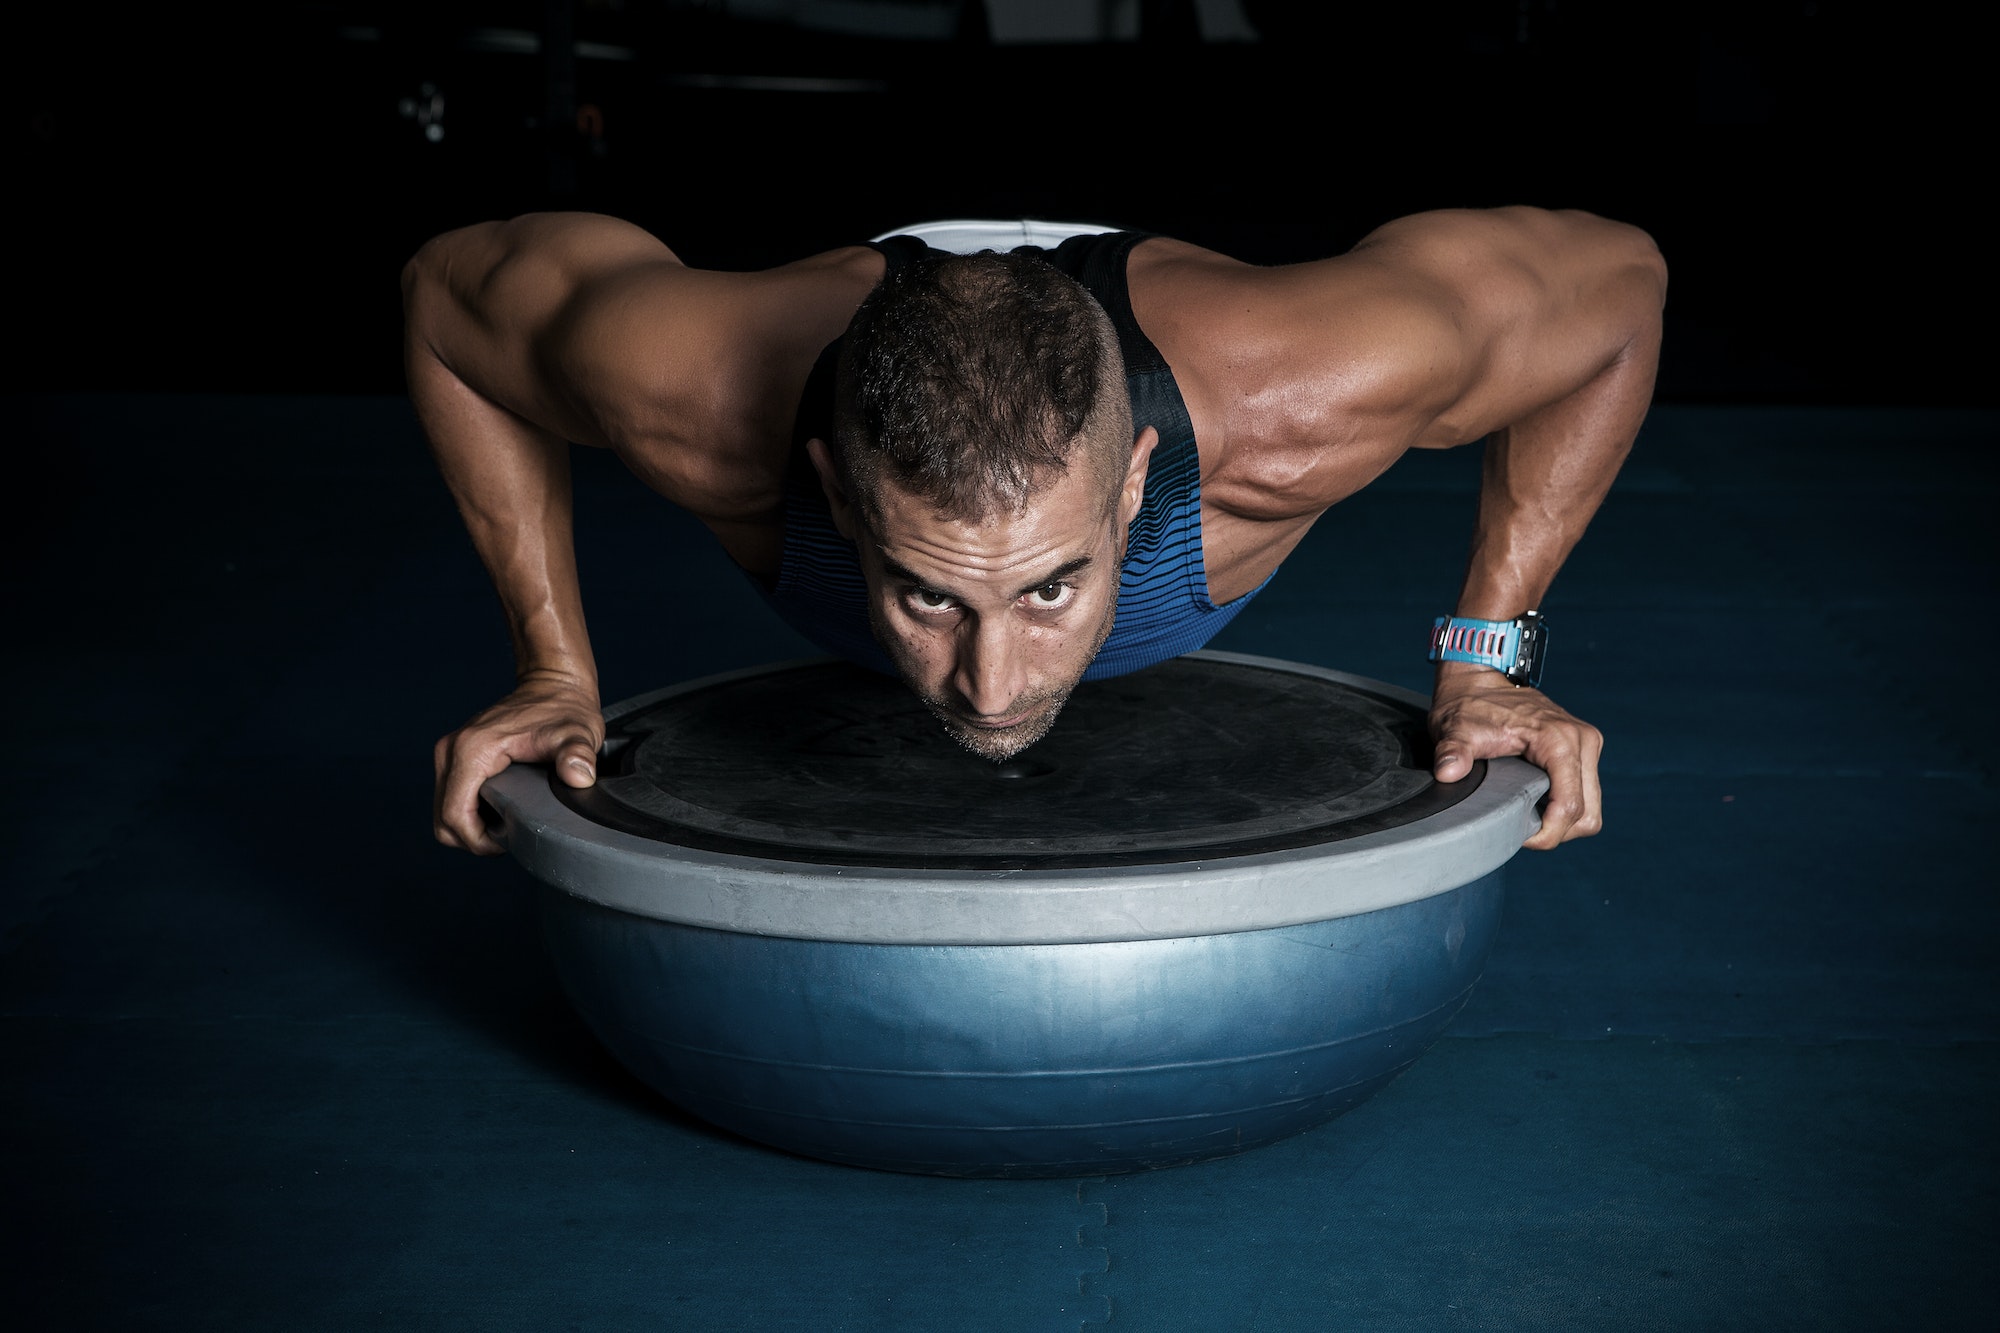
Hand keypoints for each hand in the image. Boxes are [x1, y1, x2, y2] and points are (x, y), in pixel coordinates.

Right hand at [433, 670, 603, 854]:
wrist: (553, 684)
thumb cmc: (565, 709)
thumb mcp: (577, 734)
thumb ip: (578, 755)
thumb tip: (580, 777)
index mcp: (472, 750)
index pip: (454, 815)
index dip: (478, 841)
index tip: (507, 843)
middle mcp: (452, 750)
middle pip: (444, 818)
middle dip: (473, 838)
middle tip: (510, 838)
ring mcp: (450, 752)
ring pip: (444, 811)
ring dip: (470, 827)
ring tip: (506, 826)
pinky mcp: (455, 755)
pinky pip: (451, 797)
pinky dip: (470, 813)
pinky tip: (499, 811)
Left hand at [1428, 665, 1603, 849]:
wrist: (1480, 679)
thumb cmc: (1469, 704)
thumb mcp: (1456, 729)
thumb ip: (1453, 752)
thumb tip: (1447, 773)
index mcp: (1559, 740)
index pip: (1571, 806)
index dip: (1549, 833)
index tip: (1520, 837)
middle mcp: (1582, 741)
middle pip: (1587, 814)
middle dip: (1557, 831)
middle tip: (1521, 831)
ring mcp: (1586, 744)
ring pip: (1590, 808)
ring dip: (1564, 822)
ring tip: (1528, 819)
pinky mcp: (1582, 749)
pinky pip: (1584, 794)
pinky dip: (1565, 808)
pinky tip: (1536, 805)